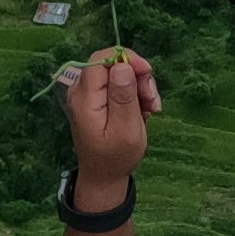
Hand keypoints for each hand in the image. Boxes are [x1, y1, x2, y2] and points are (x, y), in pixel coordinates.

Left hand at [62, 46, 161, 193]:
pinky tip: (142, 111)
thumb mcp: (126, 129)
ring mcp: (88, 96)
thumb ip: (123, 97)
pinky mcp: (96, 100)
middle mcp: (81, 92)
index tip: (147, 72)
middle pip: (111, 65)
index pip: (101, 59)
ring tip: (150, 110)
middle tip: (152, 100)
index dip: (126, 59)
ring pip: (117, 74)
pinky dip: (133, 95)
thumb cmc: (116, 157)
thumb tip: (122, 65)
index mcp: (85, 98)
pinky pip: (117, 86)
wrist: (104, 176)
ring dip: (139, 88)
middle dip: (137, 77)